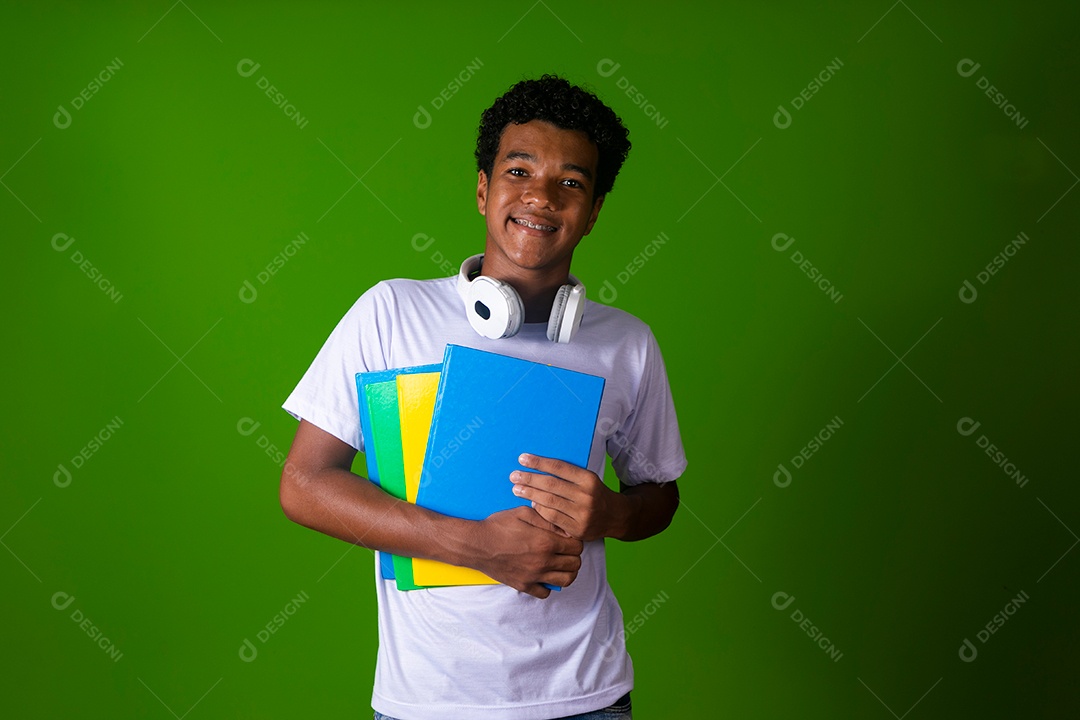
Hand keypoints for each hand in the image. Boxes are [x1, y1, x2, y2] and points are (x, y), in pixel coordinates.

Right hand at [471, 506, 582, 598]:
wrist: (477, 544)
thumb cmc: (499, 525)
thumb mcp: (524, 513)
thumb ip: (548, 520)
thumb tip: (566, 528)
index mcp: (546, 542)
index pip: (577, 546)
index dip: (575, 541)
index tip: (568, 538)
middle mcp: (543, 561)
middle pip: (575, 564)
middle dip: (574, 556)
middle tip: (565, 550)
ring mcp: (534, 576)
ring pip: (566, 581)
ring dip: (567, 572)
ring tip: (559, 564)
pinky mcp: (523, 585)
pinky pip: (546, 593)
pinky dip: (549, 585)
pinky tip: (544, 574)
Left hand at [510, 454, 628, 541]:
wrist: (615, 517)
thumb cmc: (596, 494)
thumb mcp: (588, 479)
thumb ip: (568, 476)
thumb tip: (538, 470)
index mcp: (589, 479)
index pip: (559, 468)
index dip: (539, 462)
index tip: (522, 458)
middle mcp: (587, 496)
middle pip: (551, 485)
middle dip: (529, 479)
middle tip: (514, 476)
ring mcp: (582, 514)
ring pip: (549, 502)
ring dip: (530, 494)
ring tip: (517, 489)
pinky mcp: (577, 530)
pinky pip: (552, 518)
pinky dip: (539, 509)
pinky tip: (531, 504)